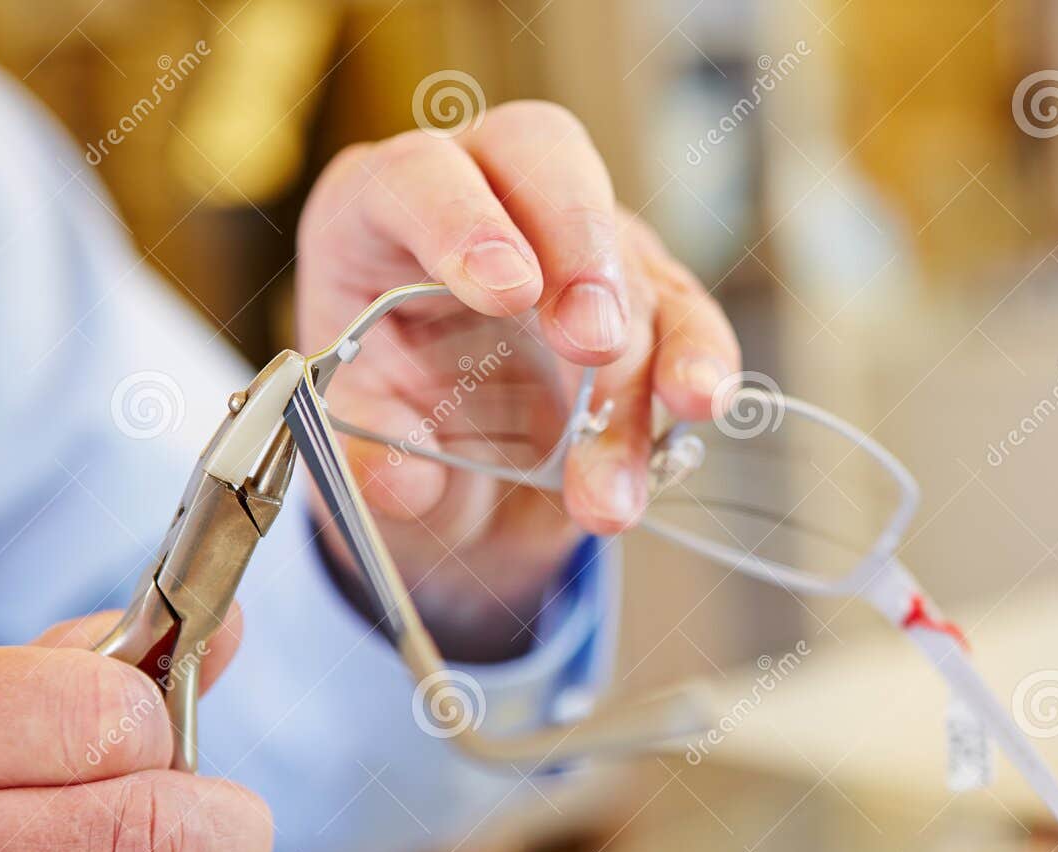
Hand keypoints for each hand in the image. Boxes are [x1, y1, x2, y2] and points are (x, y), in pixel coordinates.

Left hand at [296, 101, 739, 659]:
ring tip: (649, 428)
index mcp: (383, 208)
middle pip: (547, 164)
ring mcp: (574, 241)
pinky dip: (699, 362)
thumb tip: (400, 481)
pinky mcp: (644, 296)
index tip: (504, 291)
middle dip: (579, 254)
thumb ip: (369, 452)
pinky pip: (686, 314)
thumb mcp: (358, 438)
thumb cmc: (389, 415)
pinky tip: (696, 406)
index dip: (465, 221)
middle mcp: (488, 198)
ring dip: (645, 356)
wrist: (450, 466)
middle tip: (593, 341)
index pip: (423, 173)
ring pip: (629, 261)